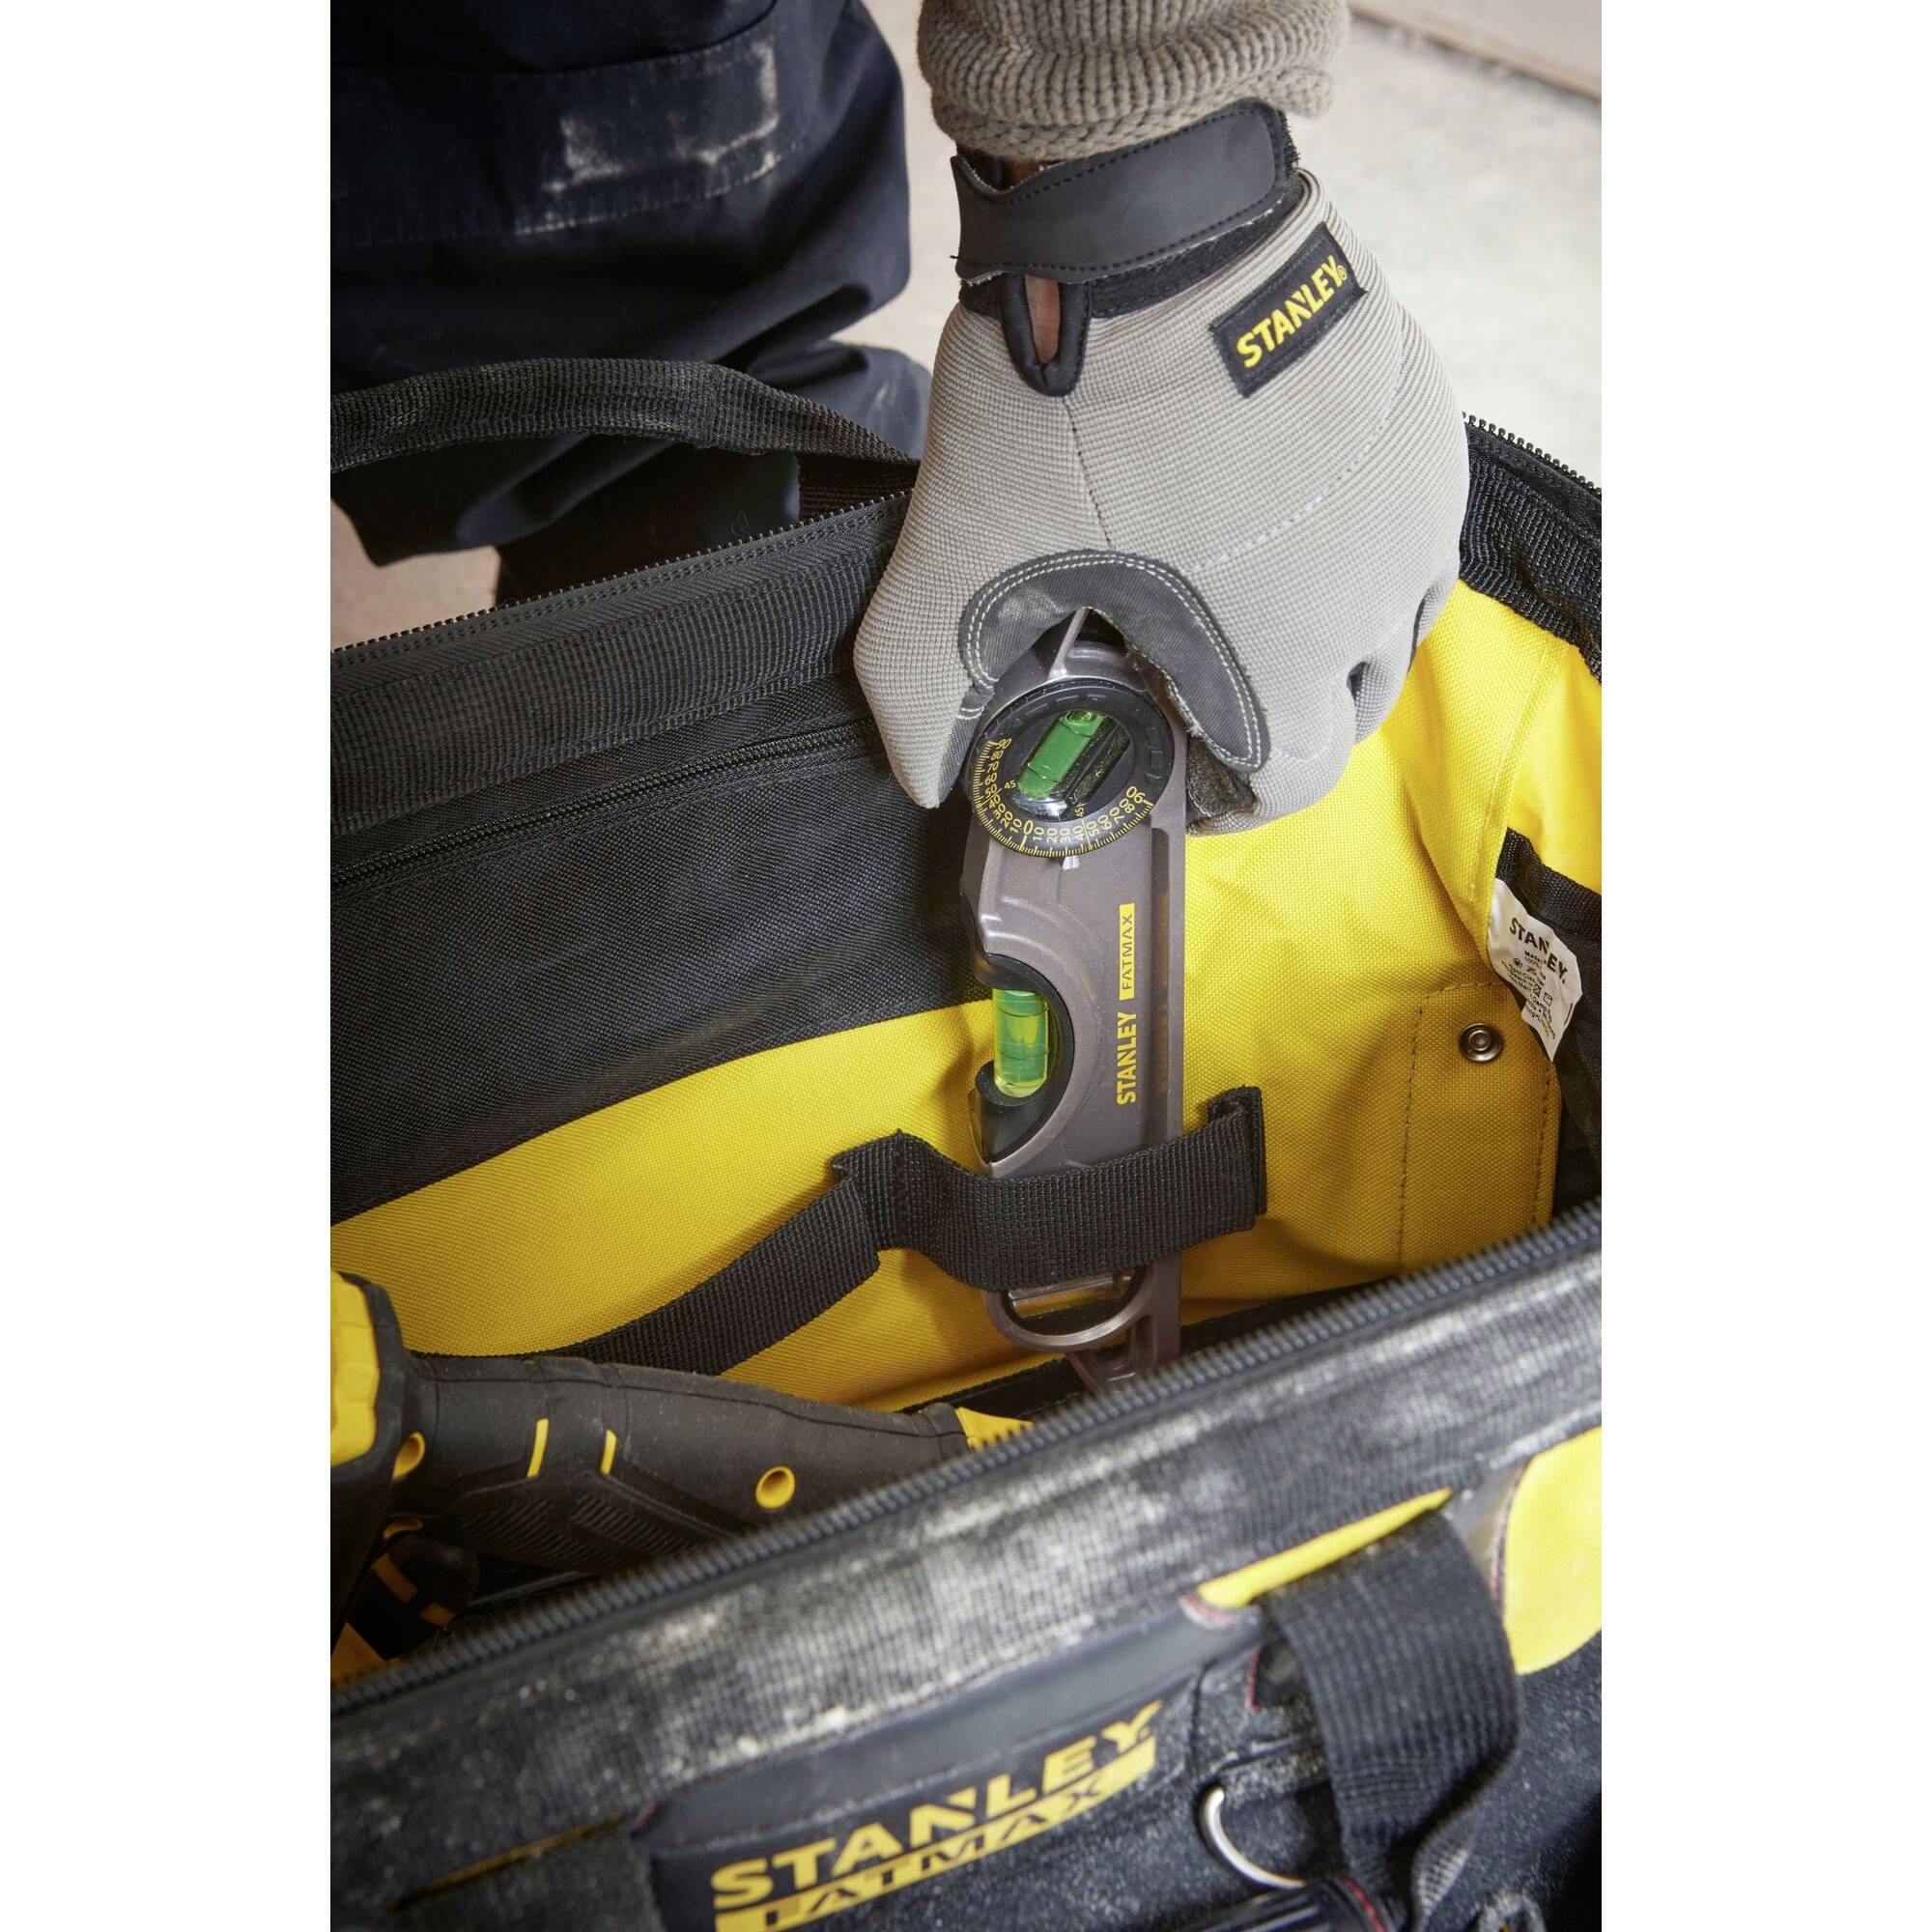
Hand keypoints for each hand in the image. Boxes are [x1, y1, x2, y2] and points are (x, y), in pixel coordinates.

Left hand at [855, 104, 1467, 830]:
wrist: (1146, 214)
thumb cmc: (1065, 400)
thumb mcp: (960, 558)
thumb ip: (922, 689)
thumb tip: (921, 777)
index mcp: (1278, 648)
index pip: (1288, 780)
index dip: (1228, 797)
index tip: (1182, 770)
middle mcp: (1372, 591)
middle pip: (1348, 708)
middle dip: (1278, 722)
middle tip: (1204, 688)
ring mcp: (1412, 502)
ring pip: (1394, 623)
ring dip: (1330, 642)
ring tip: (1248, 605)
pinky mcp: (1425, 421)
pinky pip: (1415, 527)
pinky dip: (1362, 552)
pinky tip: (1288, 520)